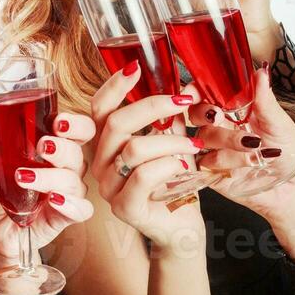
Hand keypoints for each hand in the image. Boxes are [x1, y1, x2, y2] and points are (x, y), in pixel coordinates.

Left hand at [0, 110, 95, 270]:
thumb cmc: (0, 197)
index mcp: (53, 151)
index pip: (79, 131)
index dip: (75, 124)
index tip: (57, 122)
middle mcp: (65, 169)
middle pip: (77, 153)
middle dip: (62, 148)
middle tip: (41, 147)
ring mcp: (68, 193)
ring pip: (74, 180)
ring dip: (51, 177)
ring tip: (24, 178)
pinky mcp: (66, 216)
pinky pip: (81, 209)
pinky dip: (70, 204)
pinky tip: (53, 200)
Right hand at [88, 63, 206, 252]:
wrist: (181, 227)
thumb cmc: (174, 182)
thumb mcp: (169, 143)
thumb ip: (166, 119)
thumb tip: (186, 87)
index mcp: (107, 144)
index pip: (99, 108)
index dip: (114, 85)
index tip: (136, 67)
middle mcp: (100, 164)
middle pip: (116, 123)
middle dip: (153, 106)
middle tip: (184, 101)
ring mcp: (109, 188)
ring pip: (134, 149)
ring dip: (171, 140)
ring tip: (195, 142)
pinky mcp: (125, 208)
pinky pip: (143, 176)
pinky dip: (169, 165)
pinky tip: (186, 166)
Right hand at [190, 68, 294, 264]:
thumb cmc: (291, 155)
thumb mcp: (280, 123)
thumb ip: (264, 98)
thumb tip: (260, 70)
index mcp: (234, 112)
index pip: (206, 95)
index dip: (196, 90)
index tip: (196, 91)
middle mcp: (220, 130)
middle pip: (195, 114)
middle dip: (205, 112)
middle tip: (220, 116)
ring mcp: (215, 153)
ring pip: (203, 138)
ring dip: (229, 141)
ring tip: (257, 148)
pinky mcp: (213, 175)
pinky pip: (207, 164)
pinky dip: (226, 162)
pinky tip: (245, 163)